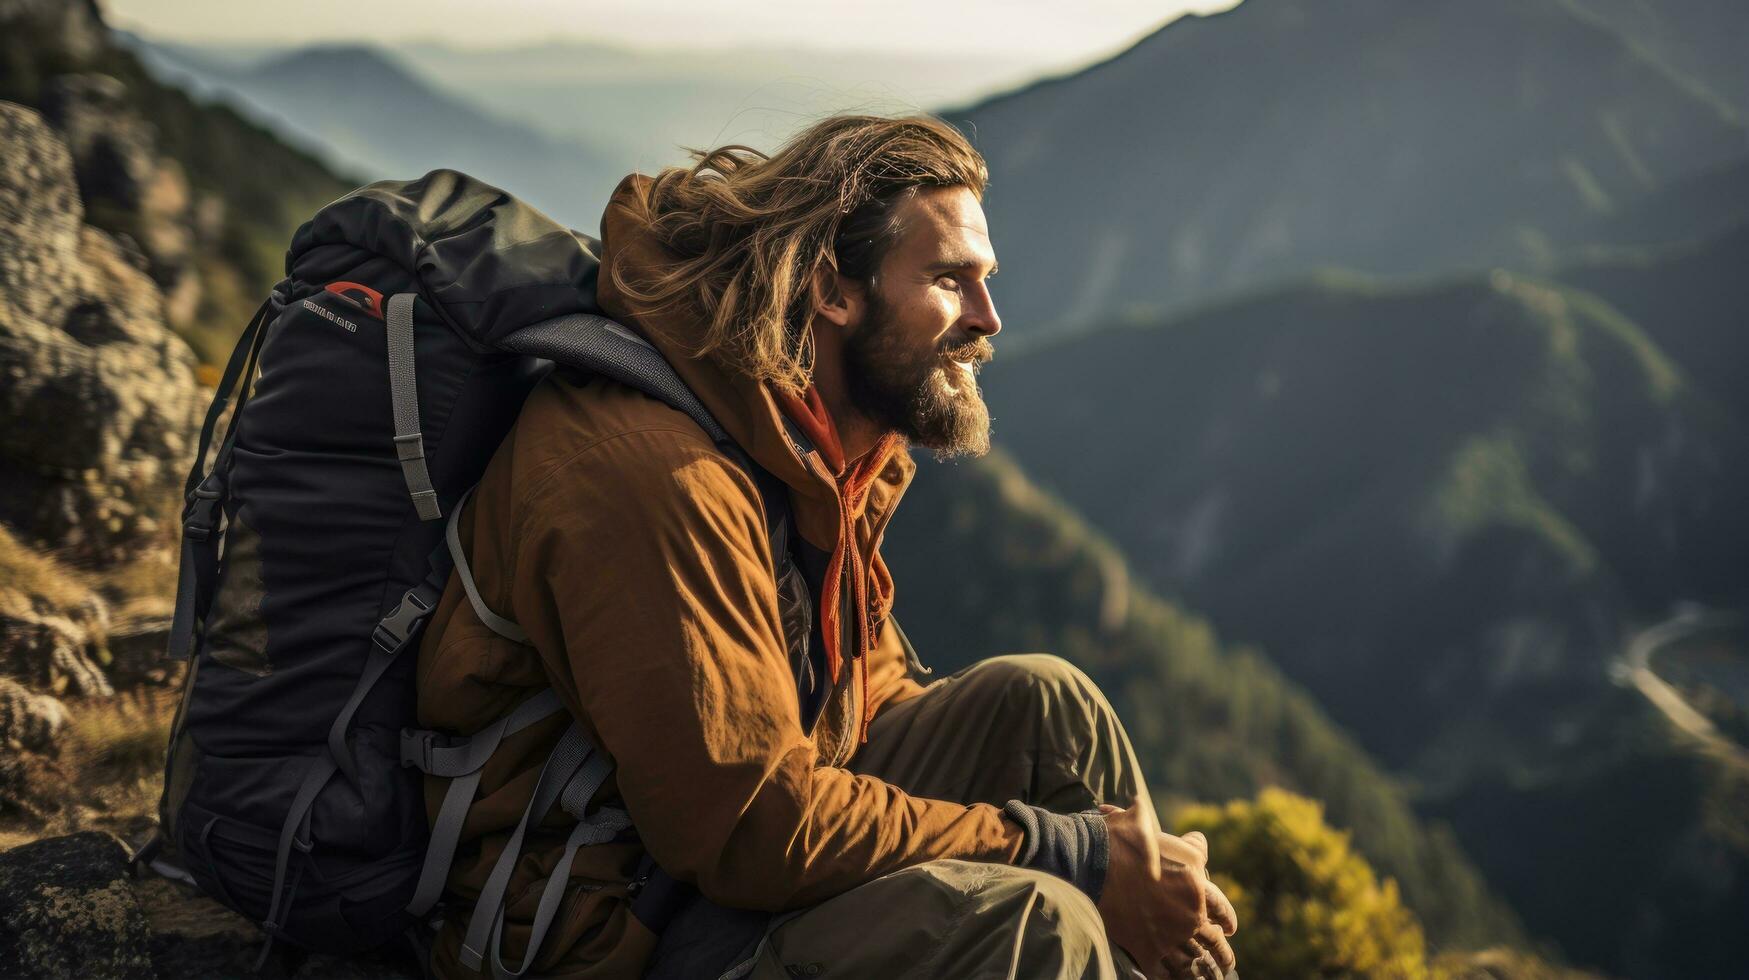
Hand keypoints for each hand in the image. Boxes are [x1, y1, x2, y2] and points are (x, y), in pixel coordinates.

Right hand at [1095, 802, 1229, 977]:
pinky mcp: (1146, 951)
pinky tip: (1172, 979)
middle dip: (1222, 955)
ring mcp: (1168, 936)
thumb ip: (1187, 844)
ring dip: (1200, 972)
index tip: (1228, 929)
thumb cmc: (1125, 842)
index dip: (1227, 920)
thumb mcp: (1173, 837)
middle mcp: (1188, 915)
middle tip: (1225, 963)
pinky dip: (1170, 978)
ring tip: (1205, 978)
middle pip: (1213, 942)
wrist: (1091, 861)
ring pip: (1192, 963)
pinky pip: (1165, 973)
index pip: (1222, 909)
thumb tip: (1199, 842)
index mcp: (1197, 886)